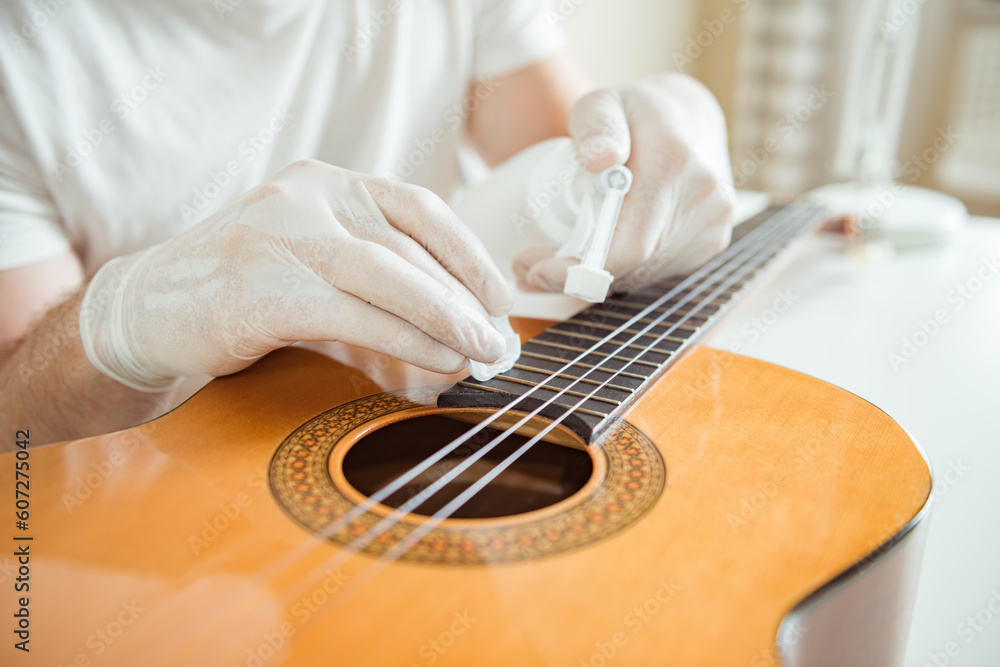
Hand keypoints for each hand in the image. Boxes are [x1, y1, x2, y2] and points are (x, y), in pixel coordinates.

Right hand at [79, 160, 512, 390]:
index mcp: (325, 183)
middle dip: (463, 299)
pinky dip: (403, 341)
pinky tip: (435, 362)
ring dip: (444, 320)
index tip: (501, 296)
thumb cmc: (247, 292)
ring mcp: (277, 237)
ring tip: (479, 354)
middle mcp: (304, 198)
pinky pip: (350, 316)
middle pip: (408, 248)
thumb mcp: (316, 267)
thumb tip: (460, 332)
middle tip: (497, 340)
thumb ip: (378, 287)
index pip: (418, 207)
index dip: (469, 253)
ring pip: (386, 276)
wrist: (148, 310)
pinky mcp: (257, 291)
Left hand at [513, 73, 735, 292]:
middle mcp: (704, 198)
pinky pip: (658, 272)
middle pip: (632, 266)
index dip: (581, 269)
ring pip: (643, 275)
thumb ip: (597, 125)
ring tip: (557, 261)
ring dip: (596, 278)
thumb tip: (599, 160)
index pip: (629, 243)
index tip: (537, 272)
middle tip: (531, 270)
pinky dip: (622, 271)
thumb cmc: (635, 111)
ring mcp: (714, 223)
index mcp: (676, 163)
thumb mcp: (603, 104)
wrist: (690, 117)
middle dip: (575, 277)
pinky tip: (599, 254)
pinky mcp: (713, 240)